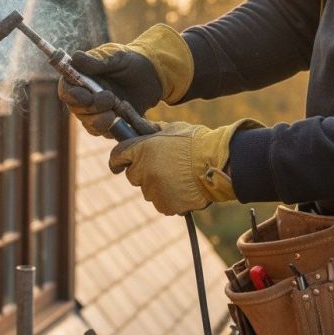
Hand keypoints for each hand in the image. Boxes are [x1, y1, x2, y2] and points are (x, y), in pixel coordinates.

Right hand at [58, 24, 192, 137]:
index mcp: (80, 79)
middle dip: (91, 108)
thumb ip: (97, 62)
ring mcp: (95, 112)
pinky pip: (105, 132)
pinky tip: (123, 119)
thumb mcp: (117, 57)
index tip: (86, 97)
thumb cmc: (130, 62)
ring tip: (115, 113)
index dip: (72, 96)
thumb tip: (75, 57)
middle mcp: (84, 97)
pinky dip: (112, 128)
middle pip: (76, 110)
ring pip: (89, 124)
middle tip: (109, 99)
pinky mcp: (108, 124)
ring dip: (100, 121)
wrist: (152, 76)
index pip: (66, 90)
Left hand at [108, 119, 261, 214]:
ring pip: (148, 190)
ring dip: (157, 186)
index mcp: (141, 150)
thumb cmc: (197, 143)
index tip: (118, 164)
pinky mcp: (165, 205)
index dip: (118, 160)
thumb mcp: (172, 129)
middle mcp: (143, 171)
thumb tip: (141, 129)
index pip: (116, 157)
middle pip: (132, 176)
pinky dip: (169, 199)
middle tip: (162, 167)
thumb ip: (153, 131)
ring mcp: (153, 190)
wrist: (217, 163)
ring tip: (178, 178)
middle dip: (143, 172)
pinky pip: (161, 203)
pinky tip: (182, 189)